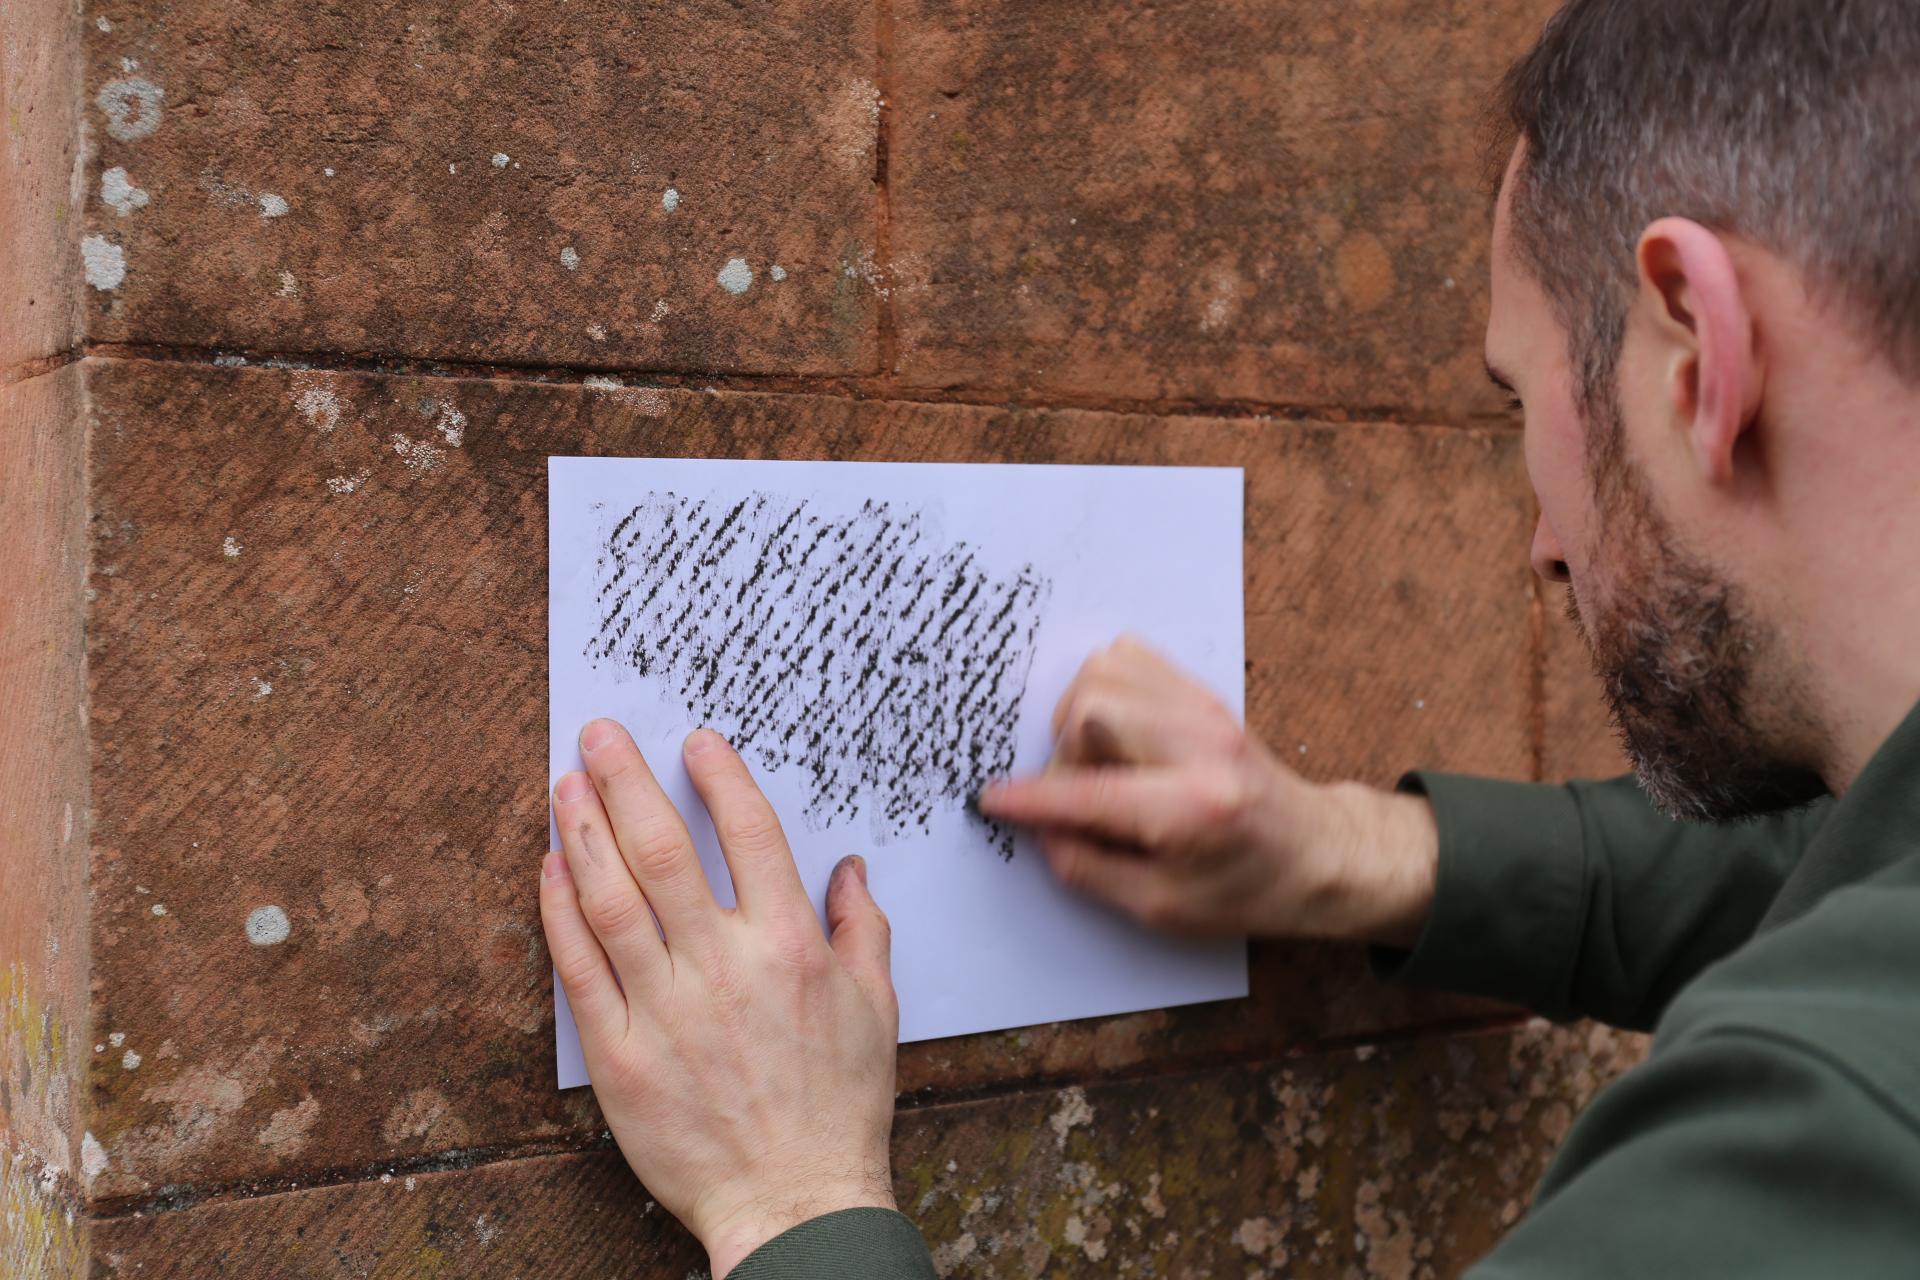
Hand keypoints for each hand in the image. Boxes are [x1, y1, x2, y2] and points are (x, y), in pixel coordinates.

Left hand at [540, 719, 899, 1278]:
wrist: (794, 1199)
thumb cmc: (839, 1106)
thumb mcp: (876, 1008)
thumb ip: (862, 929)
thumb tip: (849, 870)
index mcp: (790, 947)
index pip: (750, 835)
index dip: (719, 778)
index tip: (695, 742)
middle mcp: (724, 966)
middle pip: (663, 849)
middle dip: (626, 781)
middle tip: (599, 736)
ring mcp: (667, 1008)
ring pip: (612, 898)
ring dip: (584, 830)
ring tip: (566, 784)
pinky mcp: (621, 1053)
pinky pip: (580, 967)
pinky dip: (561, 911)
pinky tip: (551, 868)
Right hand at [978, 636, 1437, 946]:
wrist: (1319, 852)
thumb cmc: (1246, 891)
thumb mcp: (1162, 908)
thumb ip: (1089, 869)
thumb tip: (1038, 828)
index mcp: (1191, 810)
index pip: (1087, 792)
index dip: (1030, 799)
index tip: (992, 801)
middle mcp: (1199, 746)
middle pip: (1091, 705)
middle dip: (1062, 751)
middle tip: (1077, 791)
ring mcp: (1205, 710)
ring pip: (1105, 669)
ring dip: (1080, 714)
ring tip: (1097, 760)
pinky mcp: (1205, 694)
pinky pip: (1130, 656)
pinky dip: (1105, 687)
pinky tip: (1114, 731)